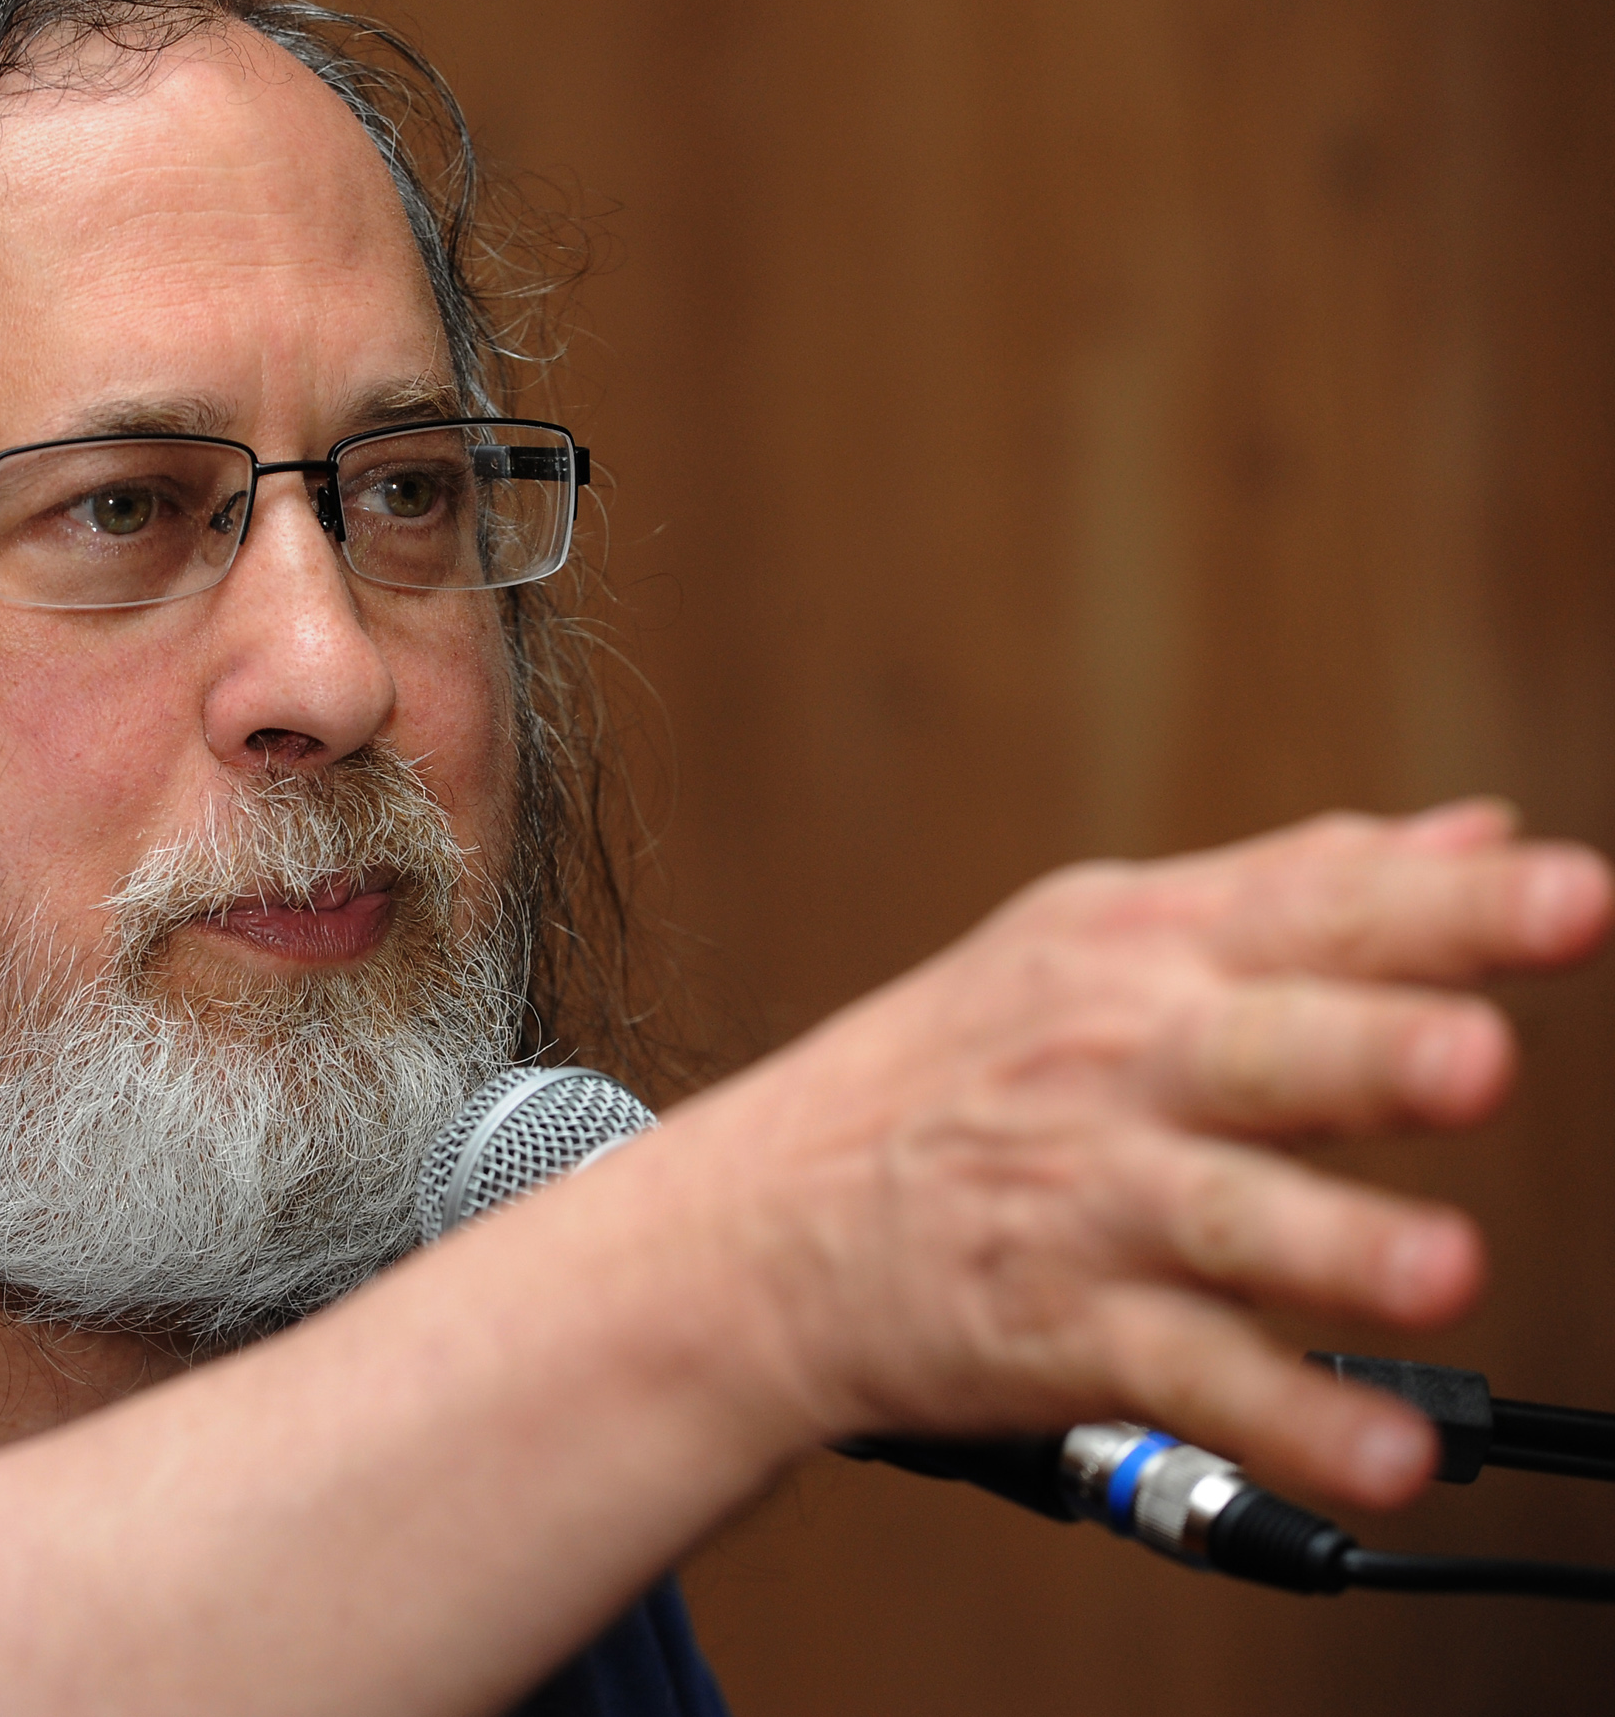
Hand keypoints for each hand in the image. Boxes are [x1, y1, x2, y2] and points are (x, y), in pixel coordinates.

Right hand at [676, 800, 1610, 1511]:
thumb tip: (1481, 833)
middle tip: (1477, 1061)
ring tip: (1446, 1273)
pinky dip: (1287, 1423)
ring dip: (1335, 1247)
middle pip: (1263, 1049)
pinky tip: (1382, 1456)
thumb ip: (1296, 889)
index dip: (1451, 909)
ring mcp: (1090, 1200)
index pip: (1315, 911)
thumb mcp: (1091, 940)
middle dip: (1370, 1050)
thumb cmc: (954, 1070)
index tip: (1574, 894)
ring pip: (1228, 1220)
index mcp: (1143, 952)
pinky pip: (1190, 1381)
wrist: (757, 1227)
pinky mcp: (1062, 1331)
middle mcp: (1120, 1064)